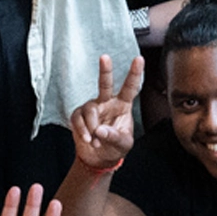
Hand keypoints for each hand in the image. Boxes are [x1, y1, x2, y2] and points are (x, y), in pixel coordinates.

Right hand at [69, 54, 143, 174]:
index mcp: (122, 105)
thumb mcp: (123, 145)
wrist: (99, 158)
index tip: (139, 59)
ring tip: (95, 140)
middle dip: (105, 70)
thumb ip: (115, 137)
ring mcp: (92, 108)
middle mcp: (107, 102)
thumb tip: (100, 130)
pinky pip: (77, 118)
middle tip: (105, 57)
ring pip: (90, 108)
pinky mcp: (79, 115)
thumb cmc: (115, 147)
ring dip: (92, 126)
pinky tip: (87, 139)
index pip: (130, 88)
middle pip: (105, 84)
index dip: (135, 74)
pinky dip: (82, 129)